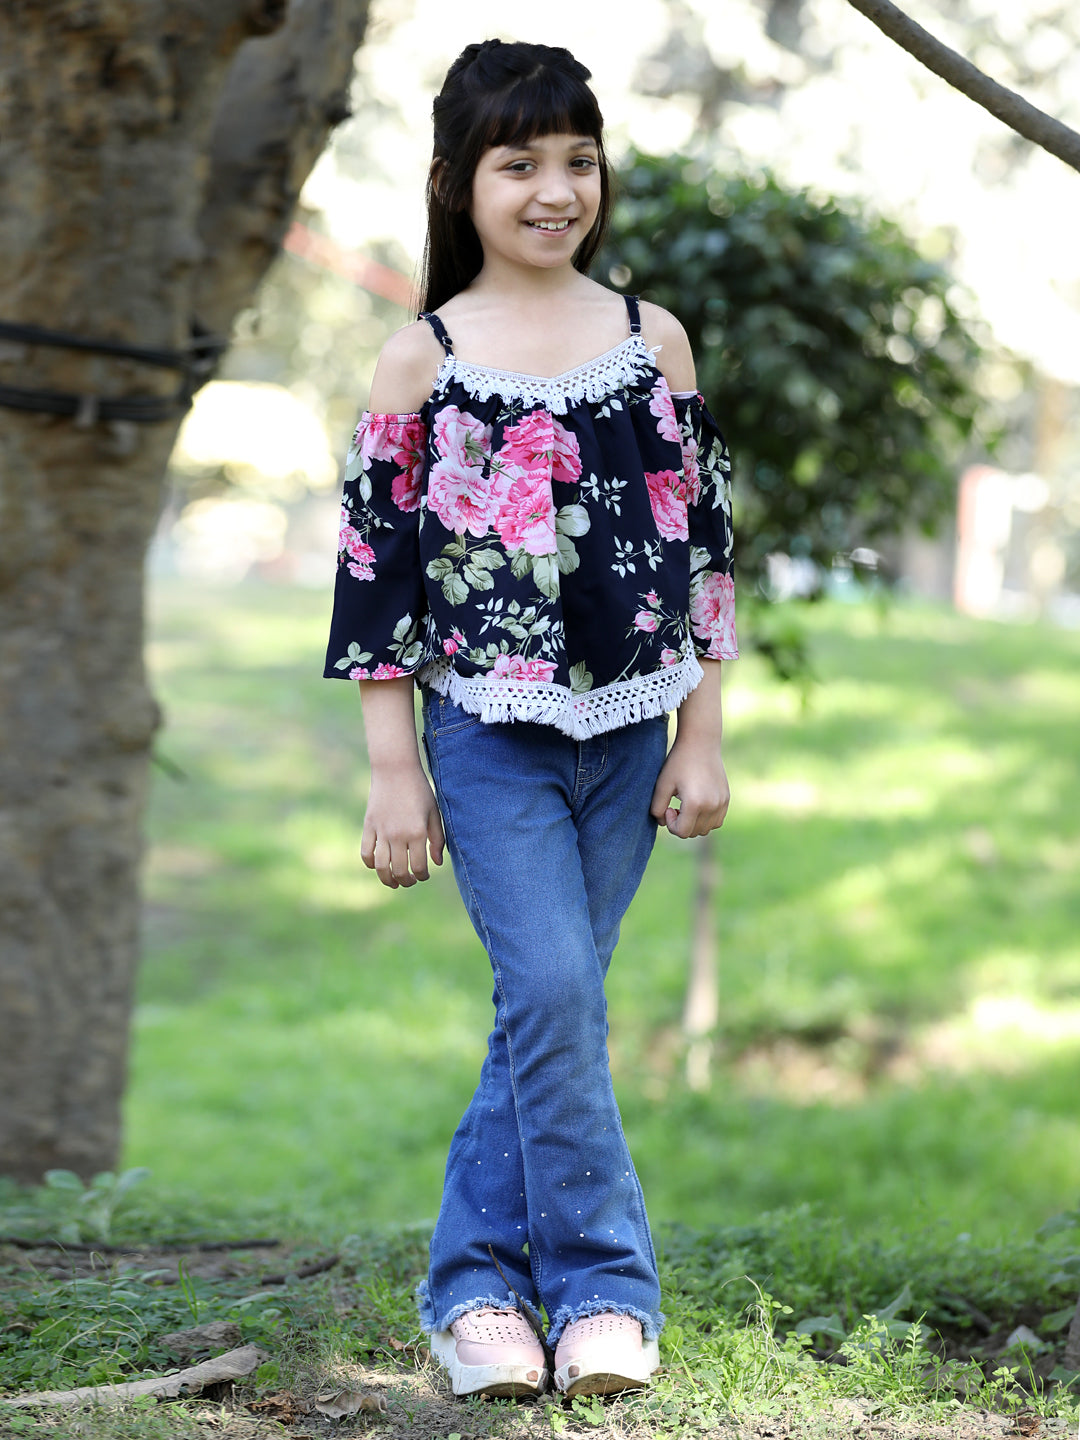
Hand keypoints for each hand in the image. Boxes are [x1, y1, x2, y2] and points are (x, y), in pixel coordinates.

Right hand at [361, 762, 444, 887]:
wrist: (395, 770)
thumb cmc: (419, 791)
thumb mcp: (434, 813)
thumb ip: (437, 839)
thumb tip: (437, 863)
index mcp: (417, 832)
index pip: (419, 867)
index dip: (422, 876)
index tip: (424, 875)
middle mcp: (398, 835)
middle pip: (399, 870)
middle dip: (406, 881)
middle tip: (410, 881)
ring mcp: (381, 831)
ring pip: (381, 866)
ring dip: (387, 879)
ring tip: (393, 882)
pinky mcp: (369, 826)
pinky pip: (366, 852)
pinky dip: (370, 863)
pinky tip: (377, 866)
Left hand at [649, 736, 729, 837]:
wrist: (700, 743)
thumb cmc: (678, 762)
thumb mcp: (662, 785)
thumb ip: (657, 808)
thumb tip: (663, 823)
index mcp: (695, 803)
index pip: (682, 832)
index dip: (671, 824)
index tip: (668, 807)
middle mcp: (712, 805)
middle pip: (694, 832)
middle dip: (681, 824)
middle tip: (674, 806)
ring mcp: (722, 803)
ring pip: (706, 829)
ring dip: (694, 823)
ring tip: (686, 805)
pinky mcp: (726, 799)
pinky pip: (717, 821)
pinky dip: (706, 819)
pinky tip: (697, 804)